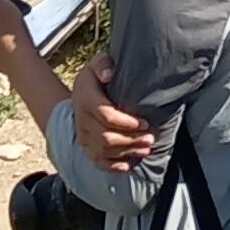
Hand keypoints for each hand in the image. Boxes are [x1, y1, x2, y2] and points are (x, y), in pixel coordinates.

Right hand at [69, 57, 155, 171]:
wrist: (79, 94)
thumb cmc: (96, 77)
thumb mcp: (98, 62)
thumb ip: (103, 64)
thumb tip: (109, 74)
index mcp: (85, 98)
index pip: (106, 115)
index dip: (127, 122)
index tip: (145, 122)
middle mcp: (81, 120)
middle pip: (106, 137)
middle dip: (131, 140)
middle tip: (151, 138)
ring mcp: (82, 136)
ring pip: (103, 151)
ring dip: (126, 152)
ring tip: (146, 149)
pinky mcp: (86, 147)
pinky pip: (97, 161)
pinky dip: (113, 166)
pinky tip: (129, 165)